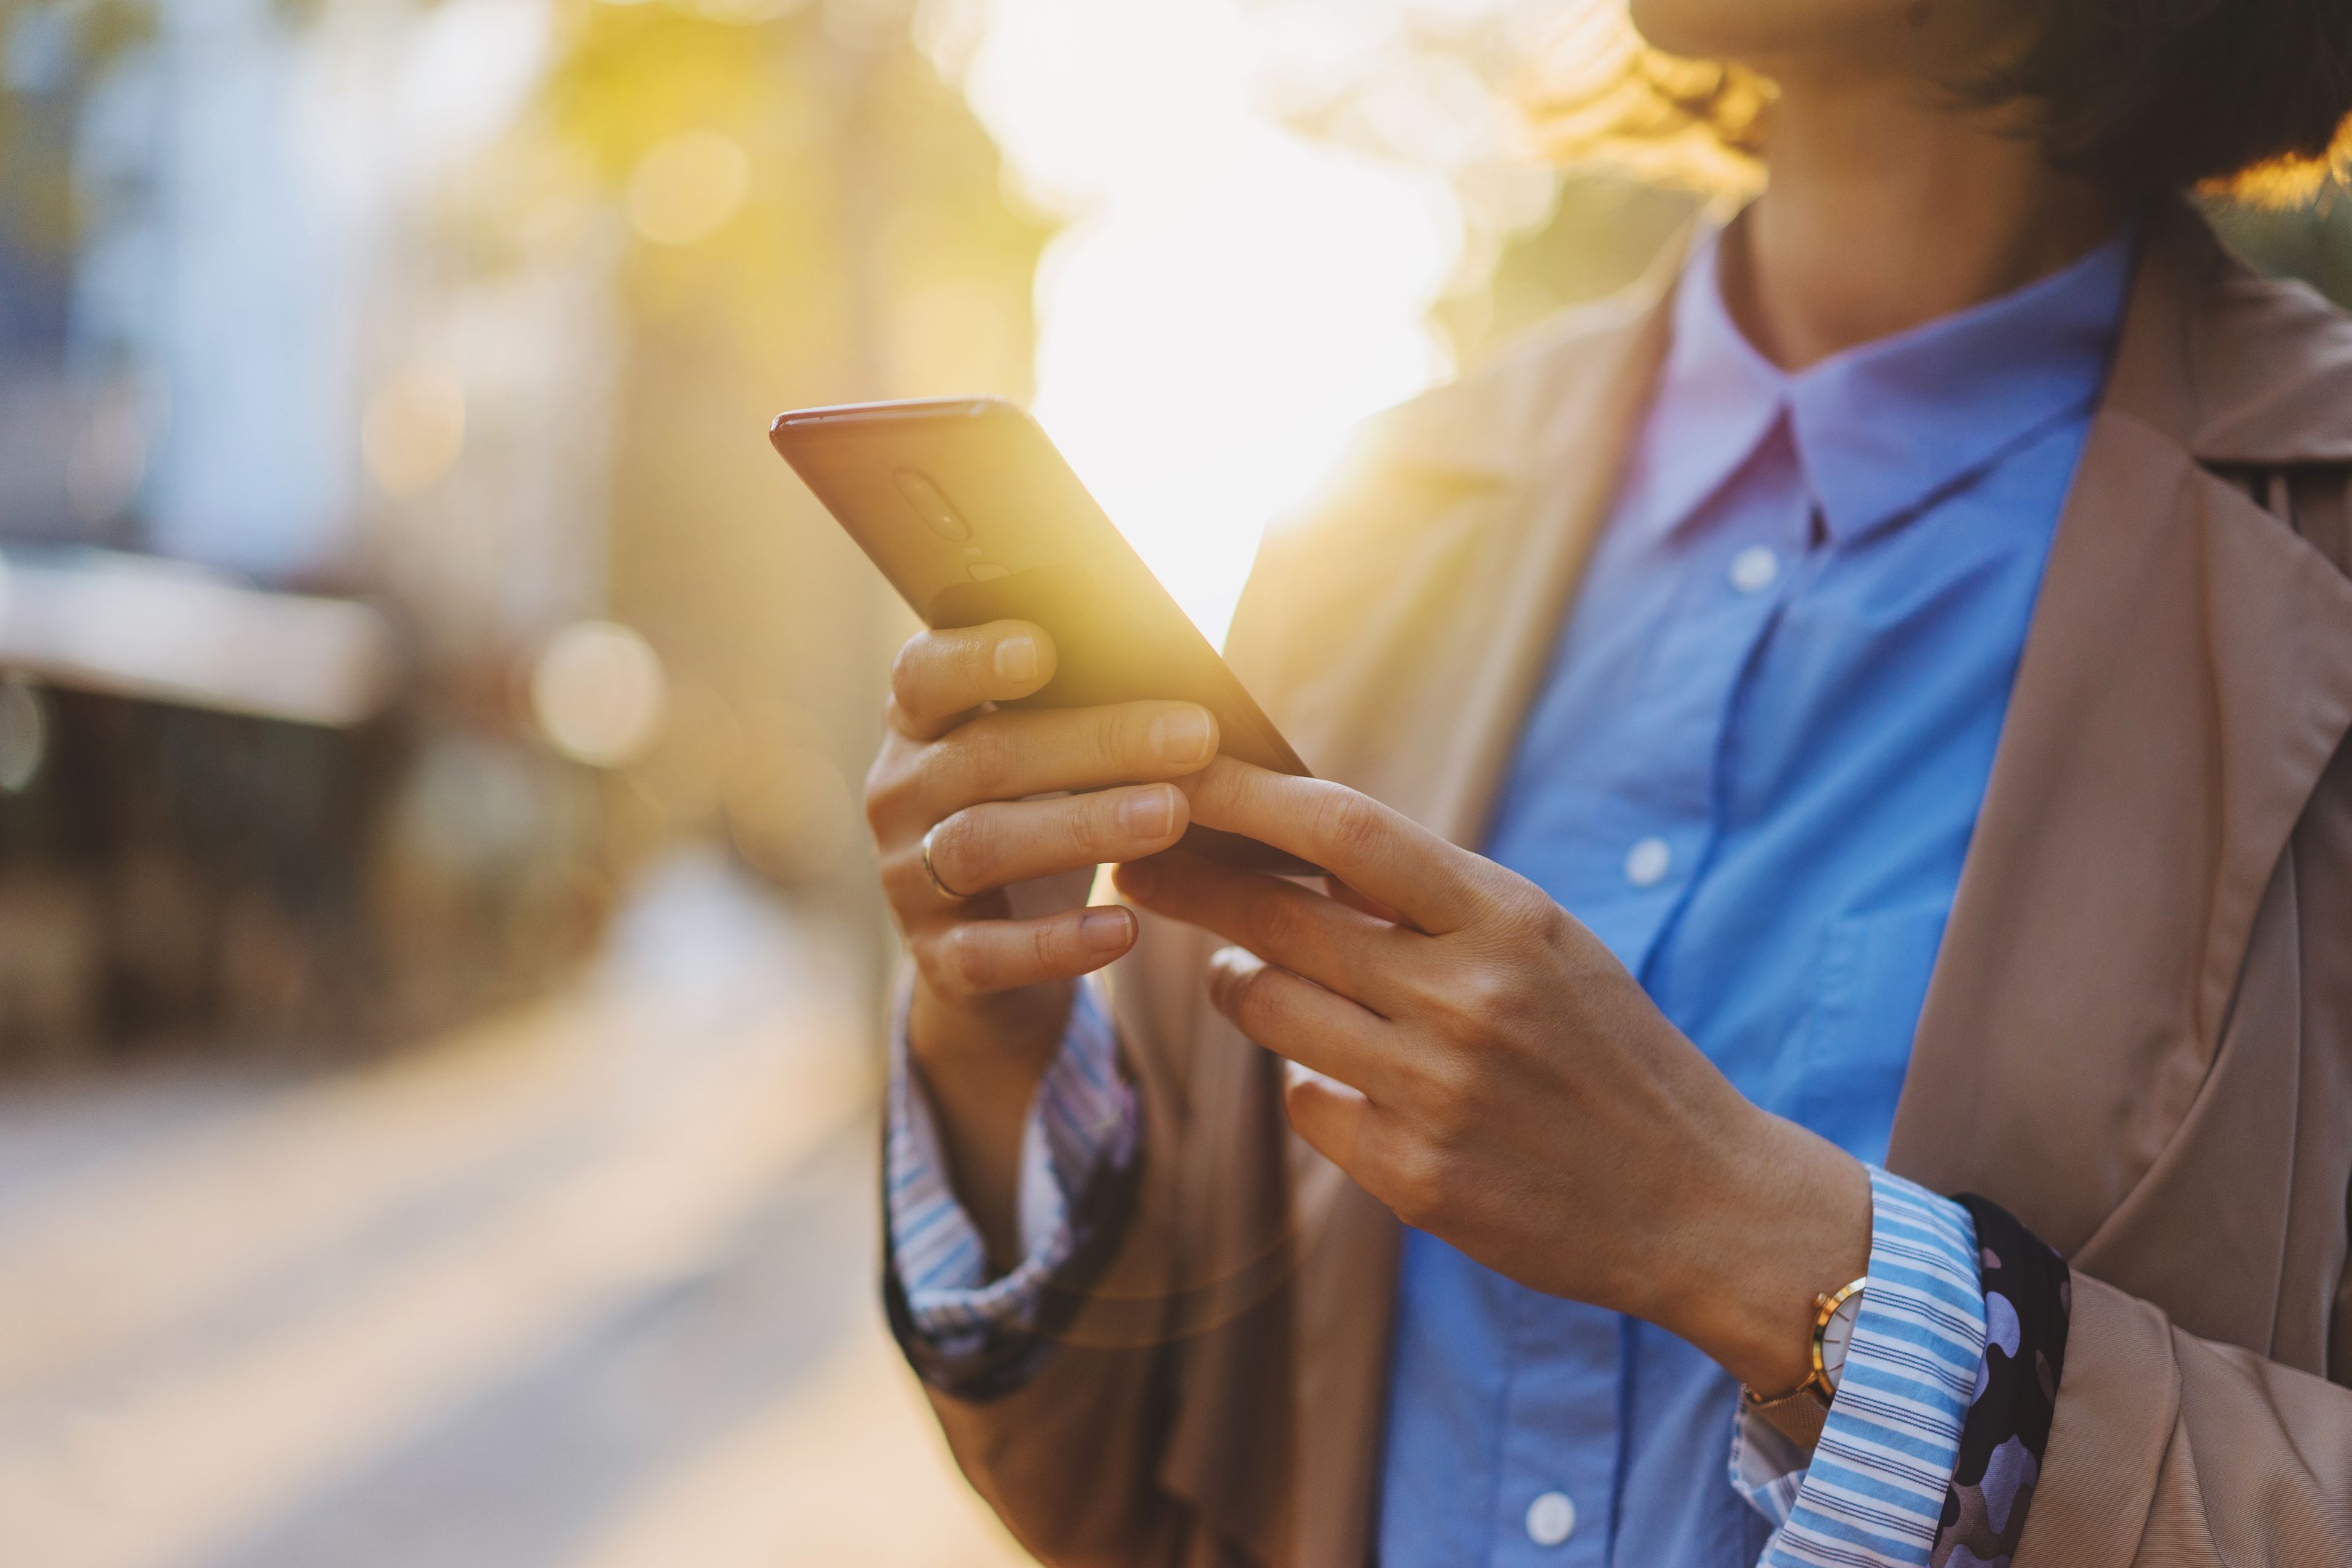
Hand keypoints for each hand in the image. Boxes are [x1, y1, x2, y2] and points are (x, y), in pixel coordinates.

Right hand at [865, 619, 1220, 1258]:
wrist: (991, 956)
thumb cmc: (1039, 817)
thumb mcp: (1049, 761)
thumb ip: (1083, 713)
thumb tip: (1186, 677)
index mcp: (921, 725)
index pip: (924, 676)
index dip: (975, 659)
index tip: (1044, 647)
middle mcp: (900, 793)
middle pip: (984, 758)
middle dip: (1096, 743)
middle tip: (1196, 735)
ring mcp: (908, 879)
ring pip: (981, 845)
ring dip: (1081, 827)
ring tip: (1170, 816)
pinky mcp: (937, 959)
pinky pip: (988, 953)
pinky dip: (1058, 942)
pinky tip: (1126, 929)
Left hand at [1114, 760, 1870, 1394]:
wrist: (1701, 1201)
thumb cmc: (1609, 1052)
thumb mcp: (1548, 945)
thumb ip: (1434, 899)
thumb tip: (1295, 841)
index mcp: (1507, 919)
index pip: (1345, 830)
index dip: (1246, 796)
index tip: (1181, 770)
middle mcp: (1467, 998)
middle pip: (1279, 920)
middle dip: (1190, 885)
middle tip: (1135, 866)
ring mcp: (1436, 1093)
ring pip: (1269, 1011)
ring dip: (1239, 987)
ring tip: (1246, 977)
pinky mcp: (1415, 1180)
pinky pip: (1305, 1104)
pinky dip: (1310, 1084)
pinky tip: (1348, 1082)